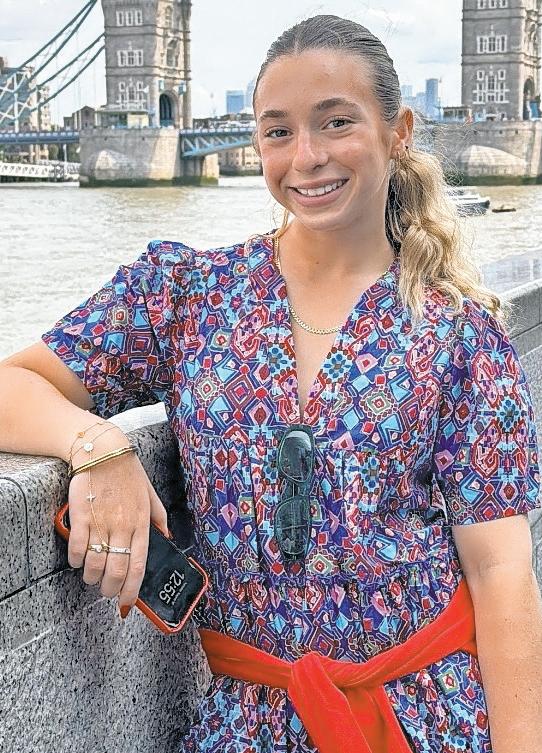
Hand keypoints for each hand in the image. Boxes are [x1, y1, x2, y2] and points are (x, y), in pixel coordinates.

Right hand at [66, 447, 169, 613]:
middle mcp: (122, 526)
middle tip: (106, 591)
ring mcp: (101, 522)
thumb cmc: (128, 473)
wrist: (103, 452)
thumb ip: (158, 518)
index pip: (138, 565)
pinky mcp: (81, 516)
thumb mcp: (150, 494)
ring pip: (94, 563)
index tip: (127, 602)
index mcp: (141, 523)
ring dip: (91, 576)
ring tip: (91, 577)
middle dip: (110, 588)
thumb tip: (167, 537)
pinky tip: (77, 560)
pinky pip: (76, 547)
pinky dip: (75, 559)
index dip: (132, 588)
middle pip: (116, 570)